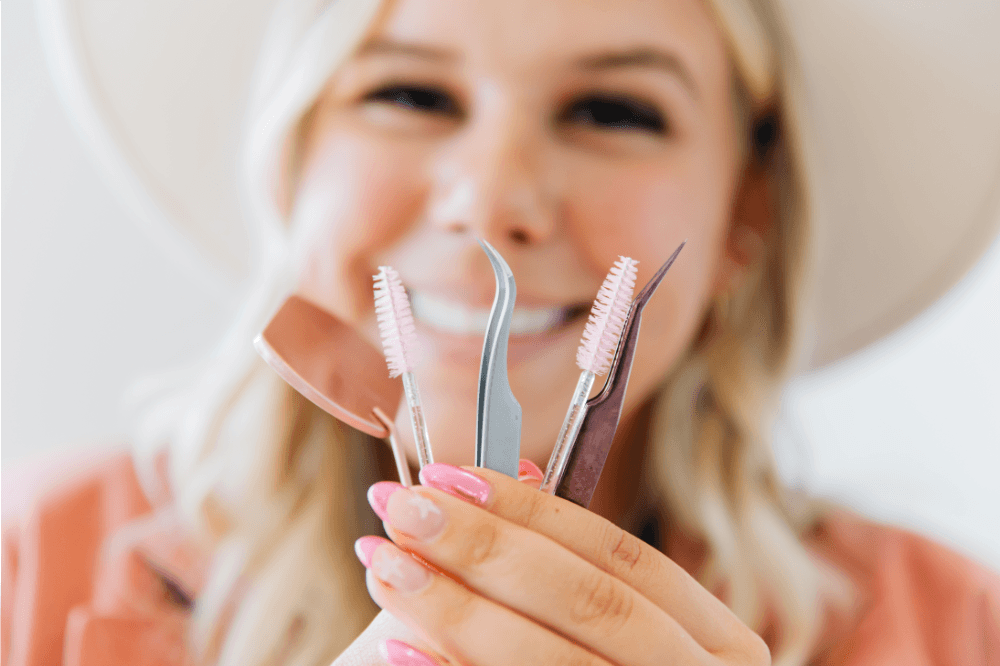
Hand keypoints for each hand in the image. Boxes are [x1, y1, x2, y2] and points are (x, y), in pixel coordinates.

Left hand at [346, 461, 768, 665]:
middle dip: (485, 548)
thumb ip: (556, 561)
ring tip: (385, 565)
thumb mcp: (598, 625)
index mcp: (716, 644)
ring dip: (455, 608)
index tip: (446, 474)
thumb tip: (516, 468)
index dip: (531, 510)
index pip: (619, 556)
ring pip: (550, 660)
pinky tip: (395, 646)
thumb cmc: (587, 660)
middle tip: (403, 507)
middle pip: (587, 603)